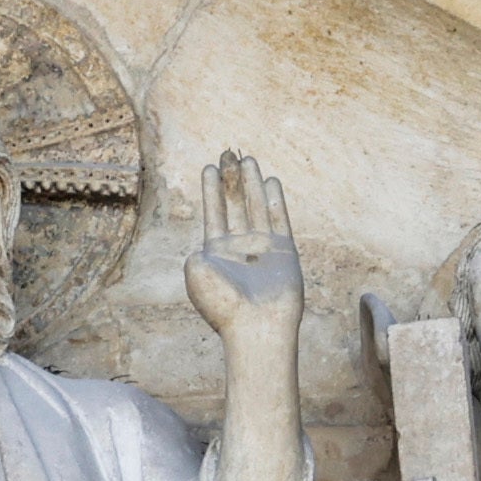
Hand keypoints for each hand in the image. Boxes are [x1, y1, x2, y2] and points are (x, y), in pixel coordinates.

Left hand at [182, 153, 299, 348]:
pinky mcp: (284, 251)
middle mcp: (239, 247)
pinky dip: (274, 200)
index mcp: (215, 252)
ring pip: (256, 206)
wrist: (256, 326)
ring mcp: (262, 248)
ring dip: (251, 183)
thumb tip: (200, 249)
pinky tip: (271, 181)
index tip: (209, 167)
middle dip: (231, 180)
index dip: (211, 190)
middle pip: (234, 204)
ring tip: (248, 159)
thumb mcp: (196, 273)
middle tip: (229, 155)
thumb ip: (196, 252)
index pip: (213, 213)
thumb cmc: (223, 304)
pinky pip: (279, 218)